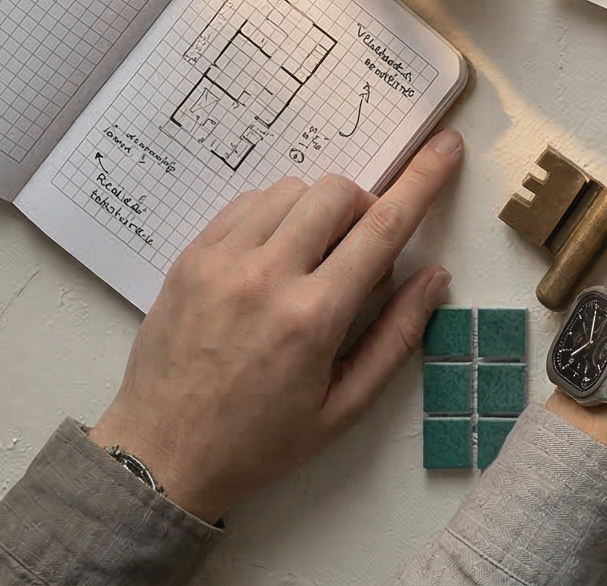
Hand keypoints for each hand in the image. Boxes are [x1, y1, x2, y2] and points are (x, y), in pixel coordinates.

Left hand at [89, 132, 461, 521]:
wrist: (160, 458)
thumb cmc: (258, 442)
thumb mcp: (342, 410)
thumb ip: (395, 338)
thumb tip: (434, 276)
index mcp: (313, 318)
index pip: (383, 227)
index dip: (423, 180)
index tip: (446, 148)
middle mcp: (267, 277)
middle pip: (338, 192)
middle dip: (362, 210)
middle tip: (355, 254)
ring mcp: (223, 260)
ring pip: (292, 189)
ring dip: (316, 212)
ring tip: (306, 260)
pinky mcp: (192, 256)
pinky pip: (248, 201)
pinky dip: (273, 214)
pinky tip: (270, 257)